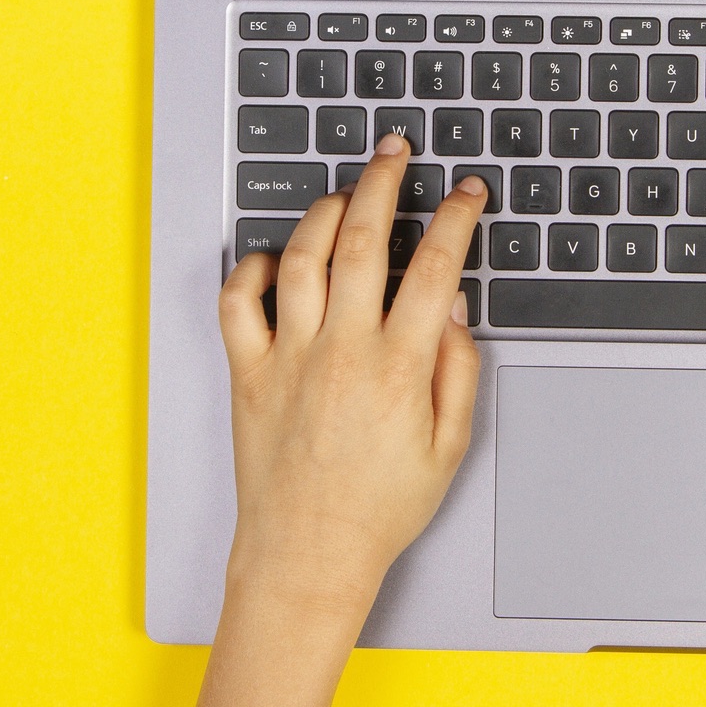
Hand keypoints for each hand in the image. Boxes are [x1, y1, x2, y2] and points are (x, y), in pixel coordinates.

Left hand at [215, 132, 486, 612]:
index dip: (456, 218)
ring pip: (301, 256)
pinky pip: (238, 301)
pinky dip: (250, 267)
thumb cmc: (378, 510)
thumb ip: (456, 369)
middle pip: (363, 239)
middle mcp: (341, 351)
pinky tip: (273, 258)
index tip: (467, 193)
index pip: (434, 266)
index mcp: (399, 367)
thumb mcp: (449, 446)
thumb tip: (450, 305)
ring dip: (325, 211)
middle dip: (384, 181)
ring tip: (345, 191)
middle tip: (395, 151)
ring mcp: (289, 357)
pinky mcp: (247, 372)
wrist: (307, 556)